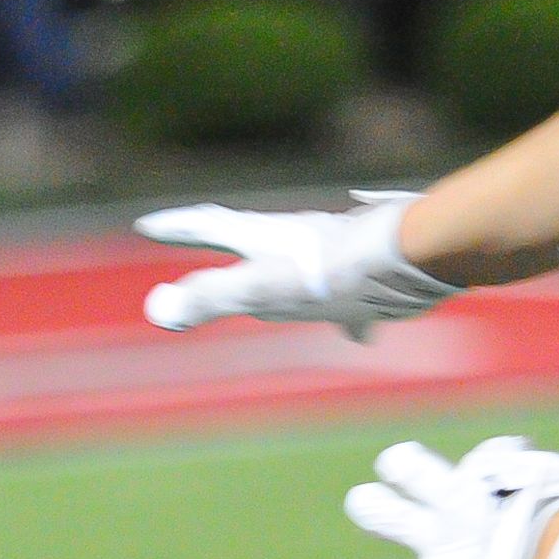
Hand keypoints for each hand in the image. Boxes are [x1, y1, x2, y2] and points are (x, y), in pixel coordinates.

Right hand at [140, 193, 460, 342]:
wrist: (410, 261)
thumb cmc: (333, 274)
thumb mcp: (260, 290)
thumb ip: (210, 298)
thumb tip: (158, 308)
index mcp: (264, 239)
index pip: (209, 227)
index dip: (177, 227)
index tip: (148, 225)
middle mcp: (296, 242)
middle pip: (251, 238)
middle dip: (224, 241)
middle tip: (202, 234)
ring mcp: (333, 257)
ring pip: (298, 263)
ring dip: (279, 272)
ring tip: (276, 292)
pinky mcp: (368, 278)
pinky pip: (347, 297)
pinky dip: (342, 313)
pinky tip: (361, 333)